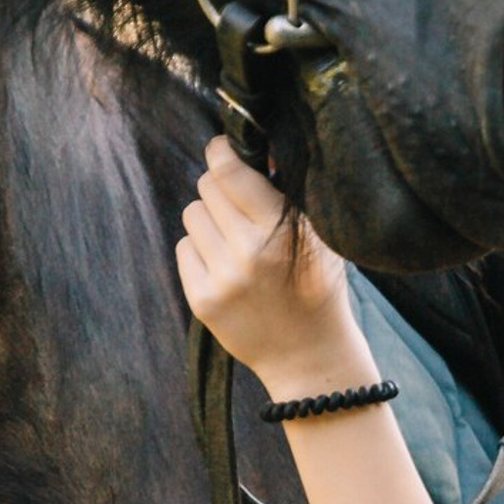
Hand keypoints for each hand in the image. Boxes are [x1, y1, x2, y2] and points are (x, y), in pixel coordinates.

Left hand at [176, 136, 372, 394]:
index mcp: (280, 231)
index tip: (223, 148)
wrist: (309, 354)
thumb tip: (256, 151)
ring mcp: (221, 279)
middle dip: (221, 188)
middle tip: (240, 205)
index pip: (229, 172)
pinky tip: (227, 266)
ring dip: (210, 219)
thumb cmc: (318, 285)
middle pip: (206, 188)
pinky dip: (201, 249)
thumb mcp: (320, 236)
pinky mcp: (201, 300)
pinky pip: (184, 248)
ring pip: (192, 215)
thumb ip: (288, 194)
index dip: (221, 151)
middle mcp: (247, 253)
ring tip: (236, 241)